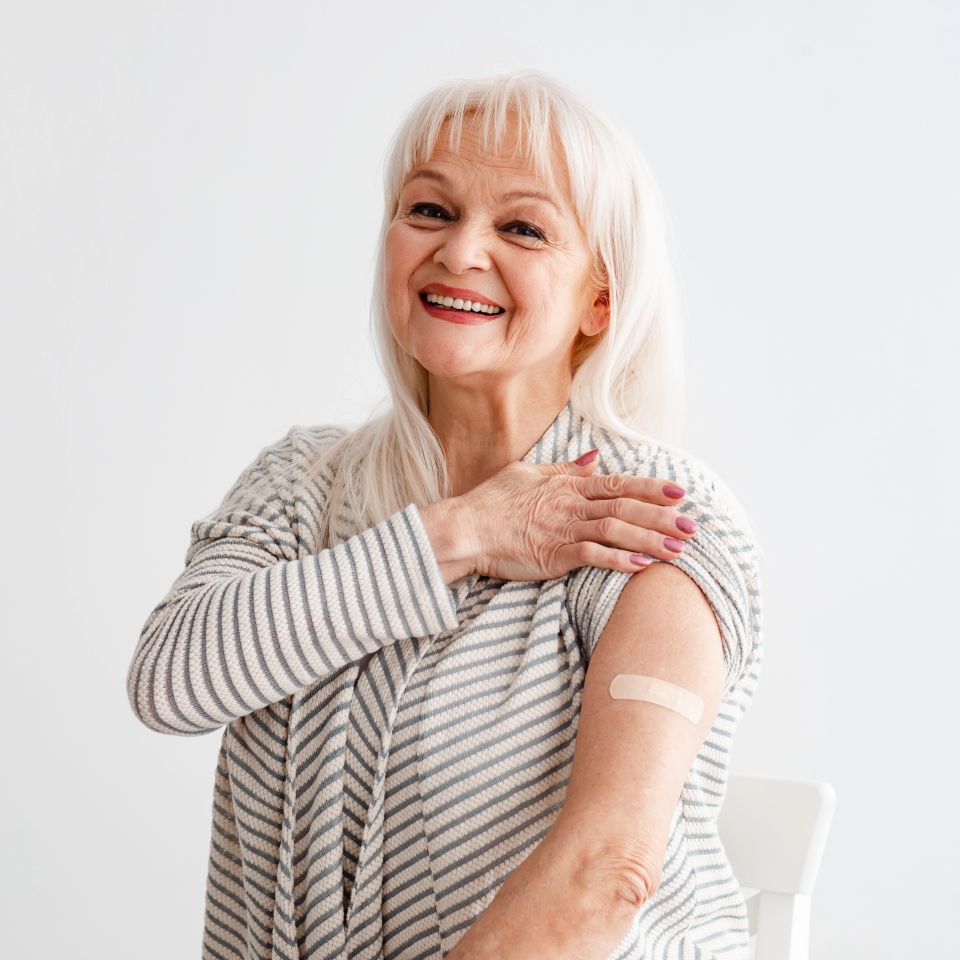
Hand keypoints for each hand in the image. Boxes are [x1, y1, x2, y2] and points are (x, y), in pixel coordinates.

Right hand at [457, 453, 694, 582]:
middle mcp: (570, 504)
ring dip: (650, 539)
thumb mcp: (528, 474)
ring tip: (679, 551)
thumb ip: (566, 470)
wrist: (464, 528)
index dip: (651, 488)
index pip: (618, 483)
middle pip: (625, 506)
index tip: (680, 493)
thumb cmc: (491, 502)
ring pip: (616, 529)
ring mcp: (562, 529)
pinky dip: (619, 560)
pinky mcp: (553, 555)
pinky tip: (643, 566)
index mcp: (567, 485)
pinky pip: (593, 555)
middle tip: (693, 527)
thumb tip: (595, 460)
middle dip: (662, 517)